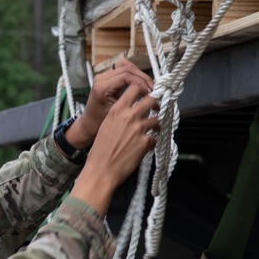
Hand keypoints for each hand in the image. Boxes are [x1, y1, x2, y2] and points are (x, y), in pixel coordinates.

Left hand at [64, 59, 153, 151]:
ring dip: (139, 74)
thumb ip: (131, 101)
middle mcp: (101, 77)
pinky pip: (122, 68)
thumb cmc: (101, 122)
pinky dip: (133, 74)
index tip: (150, 93)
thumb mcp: (118, 113)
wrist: (88, 124)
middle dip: (142, 77)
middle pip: (127, 67)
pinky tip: (140, 84)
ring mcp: (103, 75)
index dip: (141, 82)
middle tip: (153, 89)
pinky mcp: (106, 76)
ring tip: (148, 86)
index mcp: (102, 87)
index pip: (126, 76)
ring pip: (126, 65)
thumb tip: (150, 96)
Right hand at [69, 85, 159, 216]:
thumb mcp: (106, 125)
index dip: (143, 90)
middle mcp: (130, 116)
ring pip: (157, 119)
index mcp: (118, 110)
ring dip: (156, 124)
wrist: (101, 169)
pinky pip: (155, 137)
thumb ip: (119, 115)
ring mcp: (139, 129)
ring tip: (153, 130)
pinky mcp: (146, 142)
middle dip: (155, 104)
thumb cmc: (100, 150)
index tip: (146, 94)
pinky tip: (146, 145)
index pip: (135, 88)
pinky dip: (152, 141)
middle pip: (151, 100)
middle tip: (155, 109)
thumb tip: (131, 110)